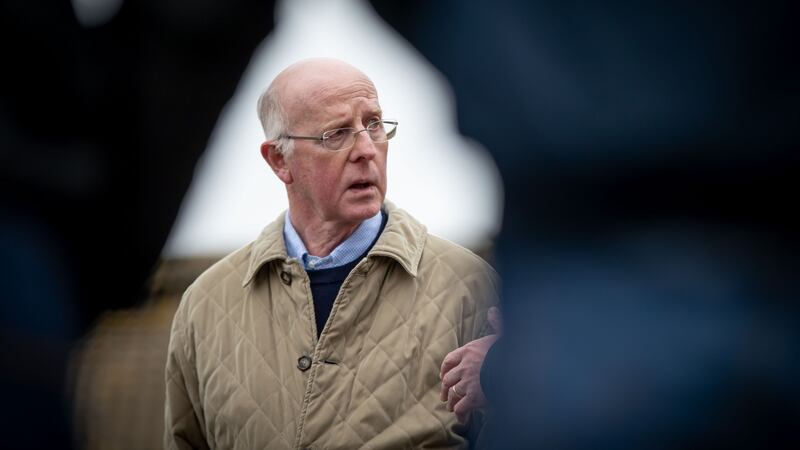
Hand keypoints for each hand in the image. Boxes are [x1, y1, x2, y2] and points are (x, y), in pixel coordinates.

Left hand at [440, 306, 501, 422]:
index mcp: (469, 351)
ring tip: (451, 407)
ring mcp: (467, 383)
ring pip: (452, 394)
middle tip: (444, 395)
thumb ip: (496, 323)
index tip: (443, 375)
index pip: (449, 360)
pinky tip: (462, 417)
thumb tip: (493, 310)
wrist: (514, 368)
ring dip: (451, 402)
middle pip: (448, 379)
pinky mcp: (473, 397)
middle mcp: (464, 367)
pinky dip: (460, 413)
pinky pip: (461, 407)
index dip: (445, 369)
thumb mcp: (502, 334)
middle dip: (445, 388)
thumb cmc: (508, 351)